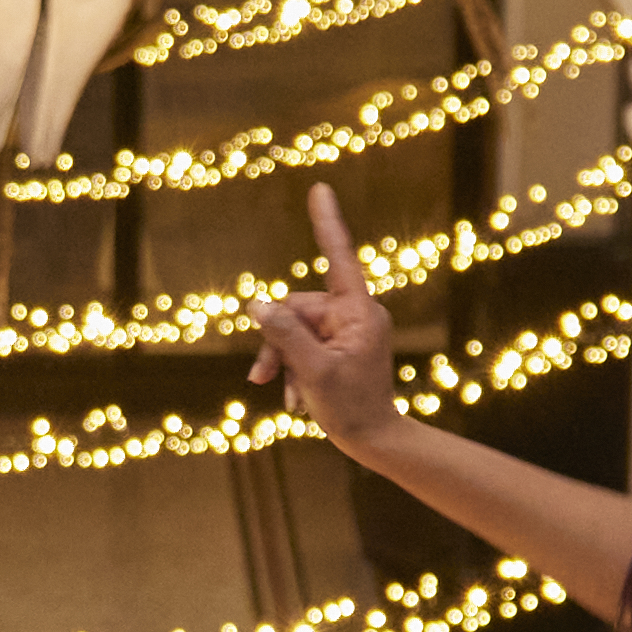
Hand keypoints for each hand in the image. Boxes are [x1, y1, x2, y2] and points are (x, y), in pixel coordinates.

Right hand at [245, 180, 403, 441]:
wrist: (375, 441)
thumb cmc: (351, 407)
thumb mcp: (312, 370)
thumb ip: (283, 334)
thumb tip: (257, 303)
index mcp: (358, 311)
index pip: (338, 258)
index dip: (327, 222)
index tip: (321, 189)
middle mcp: (355, 315)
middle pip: (298, 309)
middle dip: (276, 342)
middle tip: (260, 378)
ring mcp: (348, 332)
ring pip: (296, 330)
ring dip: (282, 361)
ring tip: (284, 396)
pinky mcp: (340, 348)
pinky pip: (305, 346)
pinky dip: (294, 369)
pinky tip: (295, 399)